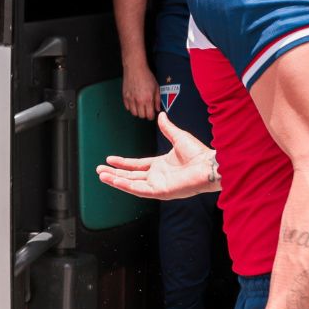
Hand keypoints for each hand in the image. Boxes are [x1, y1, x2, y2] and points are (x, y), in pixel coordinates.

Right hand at [96, 112, 219, 198]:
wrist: (209, 164)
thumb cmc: (199, 153)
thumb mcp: (179, 137)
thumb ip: (167, 128)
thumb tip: (161, 116)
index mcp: (161, 165)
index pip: (136, 165)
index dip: (122, 163)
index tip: (109, 159)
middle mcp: (157, 176)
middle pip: (130, 176)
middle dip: (114, 173)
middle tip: (99, 170)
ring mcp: (158, 185)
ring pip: (131, 184)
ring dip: (116, 180)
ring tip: (102, 175)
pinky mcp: (161, 192)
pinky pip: (140, 190)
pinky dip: (126, 186)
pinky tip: (115, 181)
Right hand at [122, 63, 159, 118]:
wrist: (135, 69)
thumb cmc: (146, 76)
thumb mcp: (156, 87)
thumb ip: (157, 100)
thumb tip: (157, 109)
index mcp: (148, 99)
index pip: (149, 115)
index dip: (151, 116)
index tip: (152, 114)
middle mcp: (138, 101)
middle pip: (141, 116)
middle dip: (145, 114)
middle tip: (147, 109)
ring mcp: (130, 99)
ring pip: (134, 113)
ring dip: (138, 111)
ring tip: (140, 106)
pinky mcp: (125, 97)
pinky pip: (127, 107)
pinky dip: (131, 107)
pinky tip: (134, 102)